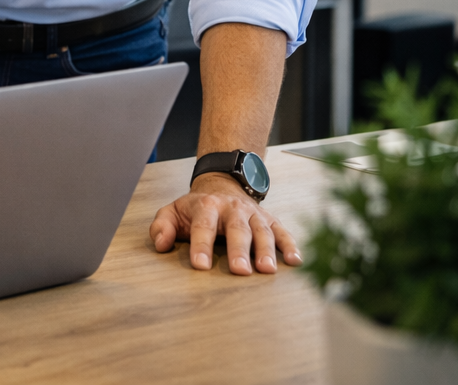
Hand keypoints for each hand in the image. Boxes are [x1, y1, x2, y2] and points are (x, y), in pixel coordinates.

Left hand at [149, 172, 300, 274]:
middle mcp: (232, 208)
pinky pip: (283, 232)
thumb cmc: (196, 208)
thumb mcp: (173, 211)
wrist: (222, 185)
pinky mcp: (270, 220)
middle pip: (236, 229)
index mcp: (206, 206)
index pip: (202, 226)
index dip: (201, 246)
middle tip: (240, 271)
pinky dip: (291, 245)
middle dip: (238, 250)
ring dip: (266, 250)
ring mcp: (253, 214)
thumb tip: (161, 245)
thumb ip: (163, 226)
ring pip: (262, 231)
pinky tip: (295, 261)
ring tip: (267, 270)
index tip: (201, 266)